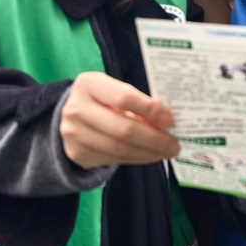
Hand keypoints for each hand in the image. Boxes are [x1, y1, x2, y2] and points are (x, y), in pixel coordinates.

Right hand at [60, 71, 180, 168]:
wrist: (71, 116)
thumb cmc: (101, 100)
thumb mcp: (114, 91)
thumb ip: (137, 103)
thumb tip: (167, 122)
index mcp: (89, 84)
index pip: (125, 98)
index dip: (151, 110)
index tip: (171, 121)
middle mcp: (77, 109)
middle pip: (124, 129)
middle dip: (155, 139)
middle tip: (174, 145)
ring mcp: (74, 133)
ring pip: (120, 149)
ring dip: (149, 153)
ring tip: (166, 152)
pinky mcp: (77, 153)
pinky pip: (114, 160)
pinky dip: (137, 159)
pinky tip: (149, 155)